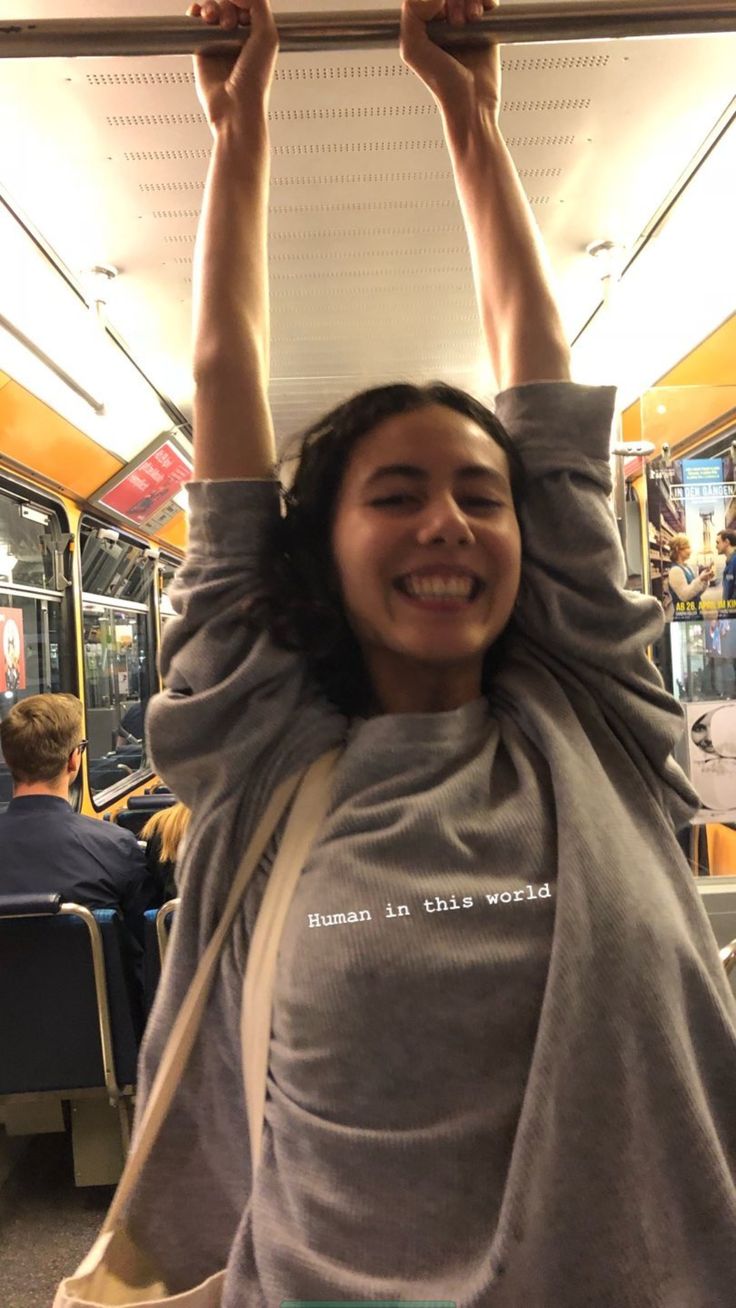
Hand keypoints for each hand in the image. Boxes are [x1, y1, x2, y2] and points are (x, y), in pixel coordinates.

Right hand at [186, 0, 278, 130]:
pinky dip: (194, 12)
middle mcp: (238, 36)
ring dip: (211, 7)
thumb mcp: (267, 36)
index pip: (247, 3)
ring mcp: (219, 42)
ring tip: (213, 20)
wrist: (235, 107)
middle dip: (227, 5)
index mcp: (257, 33)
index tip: (241, 8)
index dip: (242, 0)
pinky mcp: (202, 48)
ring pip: (211, 8)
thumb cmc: (254, 81)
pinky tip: (198, 15)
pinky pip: (195, 22)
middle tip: (229, 24)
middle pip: (228, 2)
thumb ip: (258, 4)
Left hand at [400, 0, 500, 125]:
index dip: (437, 0)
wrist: (471, 101)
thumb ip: (411, 13)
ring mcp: (465, 22)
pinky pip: (488, 0)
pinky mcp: (486, 27)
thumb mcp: (412, 49)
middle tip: (456, 22)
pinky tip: (482, 14)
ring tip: (471, 20)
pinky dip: (487, 0)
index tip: (440, 12)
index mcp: (423, 23)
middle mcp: (443, 21)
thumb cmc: (441, 83)